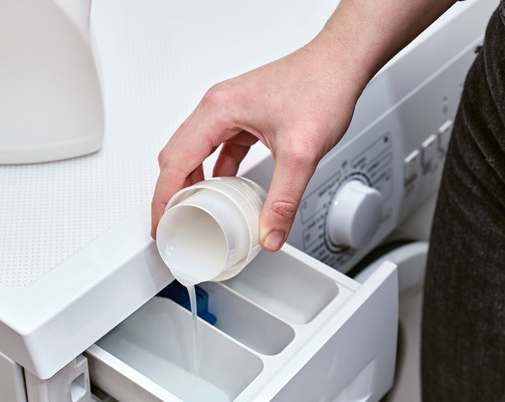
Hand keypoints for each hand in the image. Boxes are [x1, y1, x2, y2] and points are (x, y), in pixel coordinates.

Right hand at [151, 0, 455, 250]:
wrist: (341, 63)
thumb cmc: (321, 86)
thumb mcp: (301, 152)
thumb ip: (283, 199)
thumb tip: (269, 233)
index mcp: (218, 111)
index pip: (175, 162)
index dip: (164, 199)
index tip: (163, 225)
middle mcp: (217, 107)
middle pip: (176, 156)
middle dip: (172, 193)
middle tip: (174, 224)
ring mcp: (229, 111)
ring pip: (196, 153)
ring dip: (194, 183)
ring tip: (196, 213)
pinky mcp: (244, 116)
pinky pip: (218, 149)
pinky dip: (216, 173)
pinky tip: (227, 192)